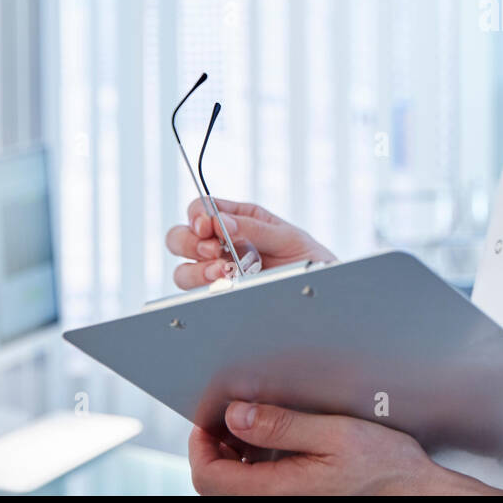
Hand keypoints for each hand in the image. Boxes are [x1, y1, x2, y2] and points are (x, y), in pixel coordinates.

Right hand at [165, 198, 336, 288]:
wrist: (322, 288)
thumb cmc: (308, 257)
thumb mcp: (288, 237)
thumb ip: (254, 228)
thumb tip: (222, 222)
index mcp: (239, 218)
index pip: (202, 209)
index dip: (197, 215)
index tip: (207, 225)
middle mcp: (223, 243)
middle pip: (181, 238)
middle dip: (190, 243)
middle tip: (214, 250)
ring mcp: (219, 270)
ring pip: (182, 269)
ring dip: (197, 270)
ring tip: (224, 272)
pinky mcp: (221, 293)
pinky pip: (196, 292)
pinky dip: (206, 287)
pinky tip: (228, 284)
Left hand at [188, 402, 502, 494]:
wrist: (414, 492)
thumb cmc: (385, 469)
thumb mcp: (335, 432)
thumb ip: (282, 424)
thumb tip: (238, 415)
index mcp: (277, 491)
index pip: (209, 476)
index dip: (200, 444)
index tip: (208, 417)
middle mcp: (277, 502)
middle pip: (218, 482)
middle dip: (216, 445)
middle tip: (229, 414)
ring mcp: (287, 502)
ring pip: (237, 485)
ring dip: (235, 453)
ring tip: (251, 422)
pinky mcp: (298, 498)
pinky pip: (260, 485)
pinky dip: (255, 462)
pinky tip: (273, 442)